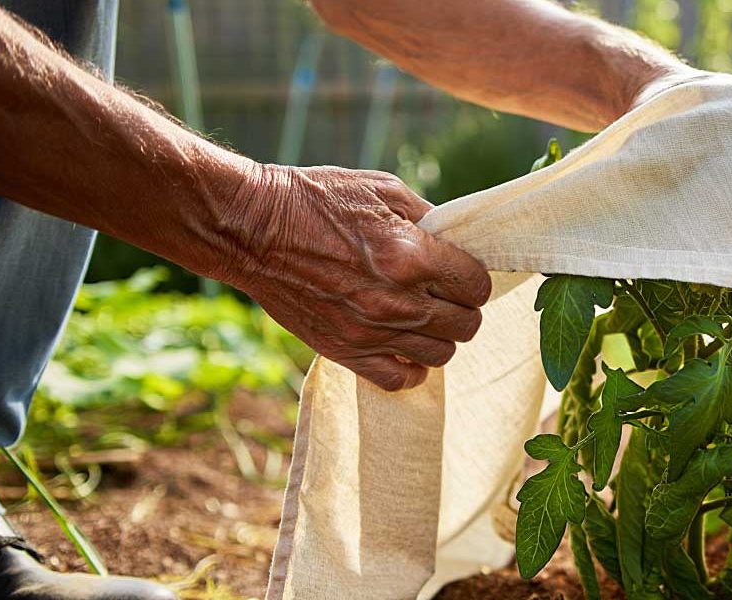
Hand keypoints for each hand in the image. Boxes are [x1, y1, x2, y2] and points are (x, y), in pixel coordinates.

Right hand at [219, 164, 491, 390]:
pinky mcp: (345, 352)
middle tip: (446, 294)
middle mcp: (397, 301)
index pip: (477, 286)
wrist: (253, 230)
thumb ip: (428, 218)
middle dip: (464, 308)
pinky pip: (399, 379)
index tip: (461, 272)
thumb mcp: (381, 189)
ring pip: (441, 355)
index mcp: (411, 256)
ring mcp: (371, 332)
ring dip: (440, 337)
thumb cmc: (317, 200)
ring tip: (424, 318)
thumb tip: (458, 242)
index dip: (475, 278)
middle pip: (467, 326)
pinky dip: (411, 368)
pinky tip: (405, 347)